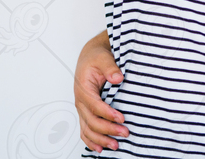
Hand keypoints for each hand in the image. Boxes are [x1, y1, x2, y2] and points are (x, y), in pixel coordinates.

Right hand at [75, 32, 128, 152]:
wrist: (90, 56)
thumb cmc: (96, 57)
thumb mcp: (103, 57)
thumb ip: (110, 67)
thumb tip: (118, 78)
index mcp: (83, 88)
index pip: (94, 105)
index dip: (107, 114)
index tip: (121, 118)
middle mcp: (80, 101)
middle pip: (91, 121)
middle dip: (107, 129)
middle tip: (124, 133)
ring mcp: (82, 108)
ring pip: (87, 129)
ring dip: (100, 139)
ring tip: (115, 145)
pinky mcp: (85, 111)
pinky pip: (84, 130)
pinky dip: (91, 141)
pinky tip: (99, 148)